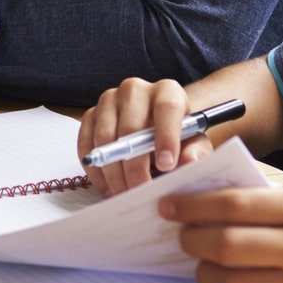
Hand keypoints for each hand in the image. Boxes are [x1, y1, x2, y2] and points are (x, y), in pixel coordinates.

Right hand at [79, 77, 213, 196]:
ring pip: (104, 138)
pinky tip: (108, 187)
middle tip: (140, 192)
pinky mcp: (90, 114)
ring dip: (113, 172)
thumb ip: (195, 152)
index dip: (166, 137)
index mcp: (167, 91)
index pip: (167, 108)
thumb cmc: (178, 137)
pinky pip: (86, 144)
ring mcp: (108, 100)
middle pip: (130, 127)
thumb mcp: (194, 144)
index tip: (167, 166)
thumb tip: (189, 161)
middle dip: (134, 166)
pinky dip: (95, 169)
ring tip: (124, 193)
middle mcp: (135, 89)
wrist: (155, 129)